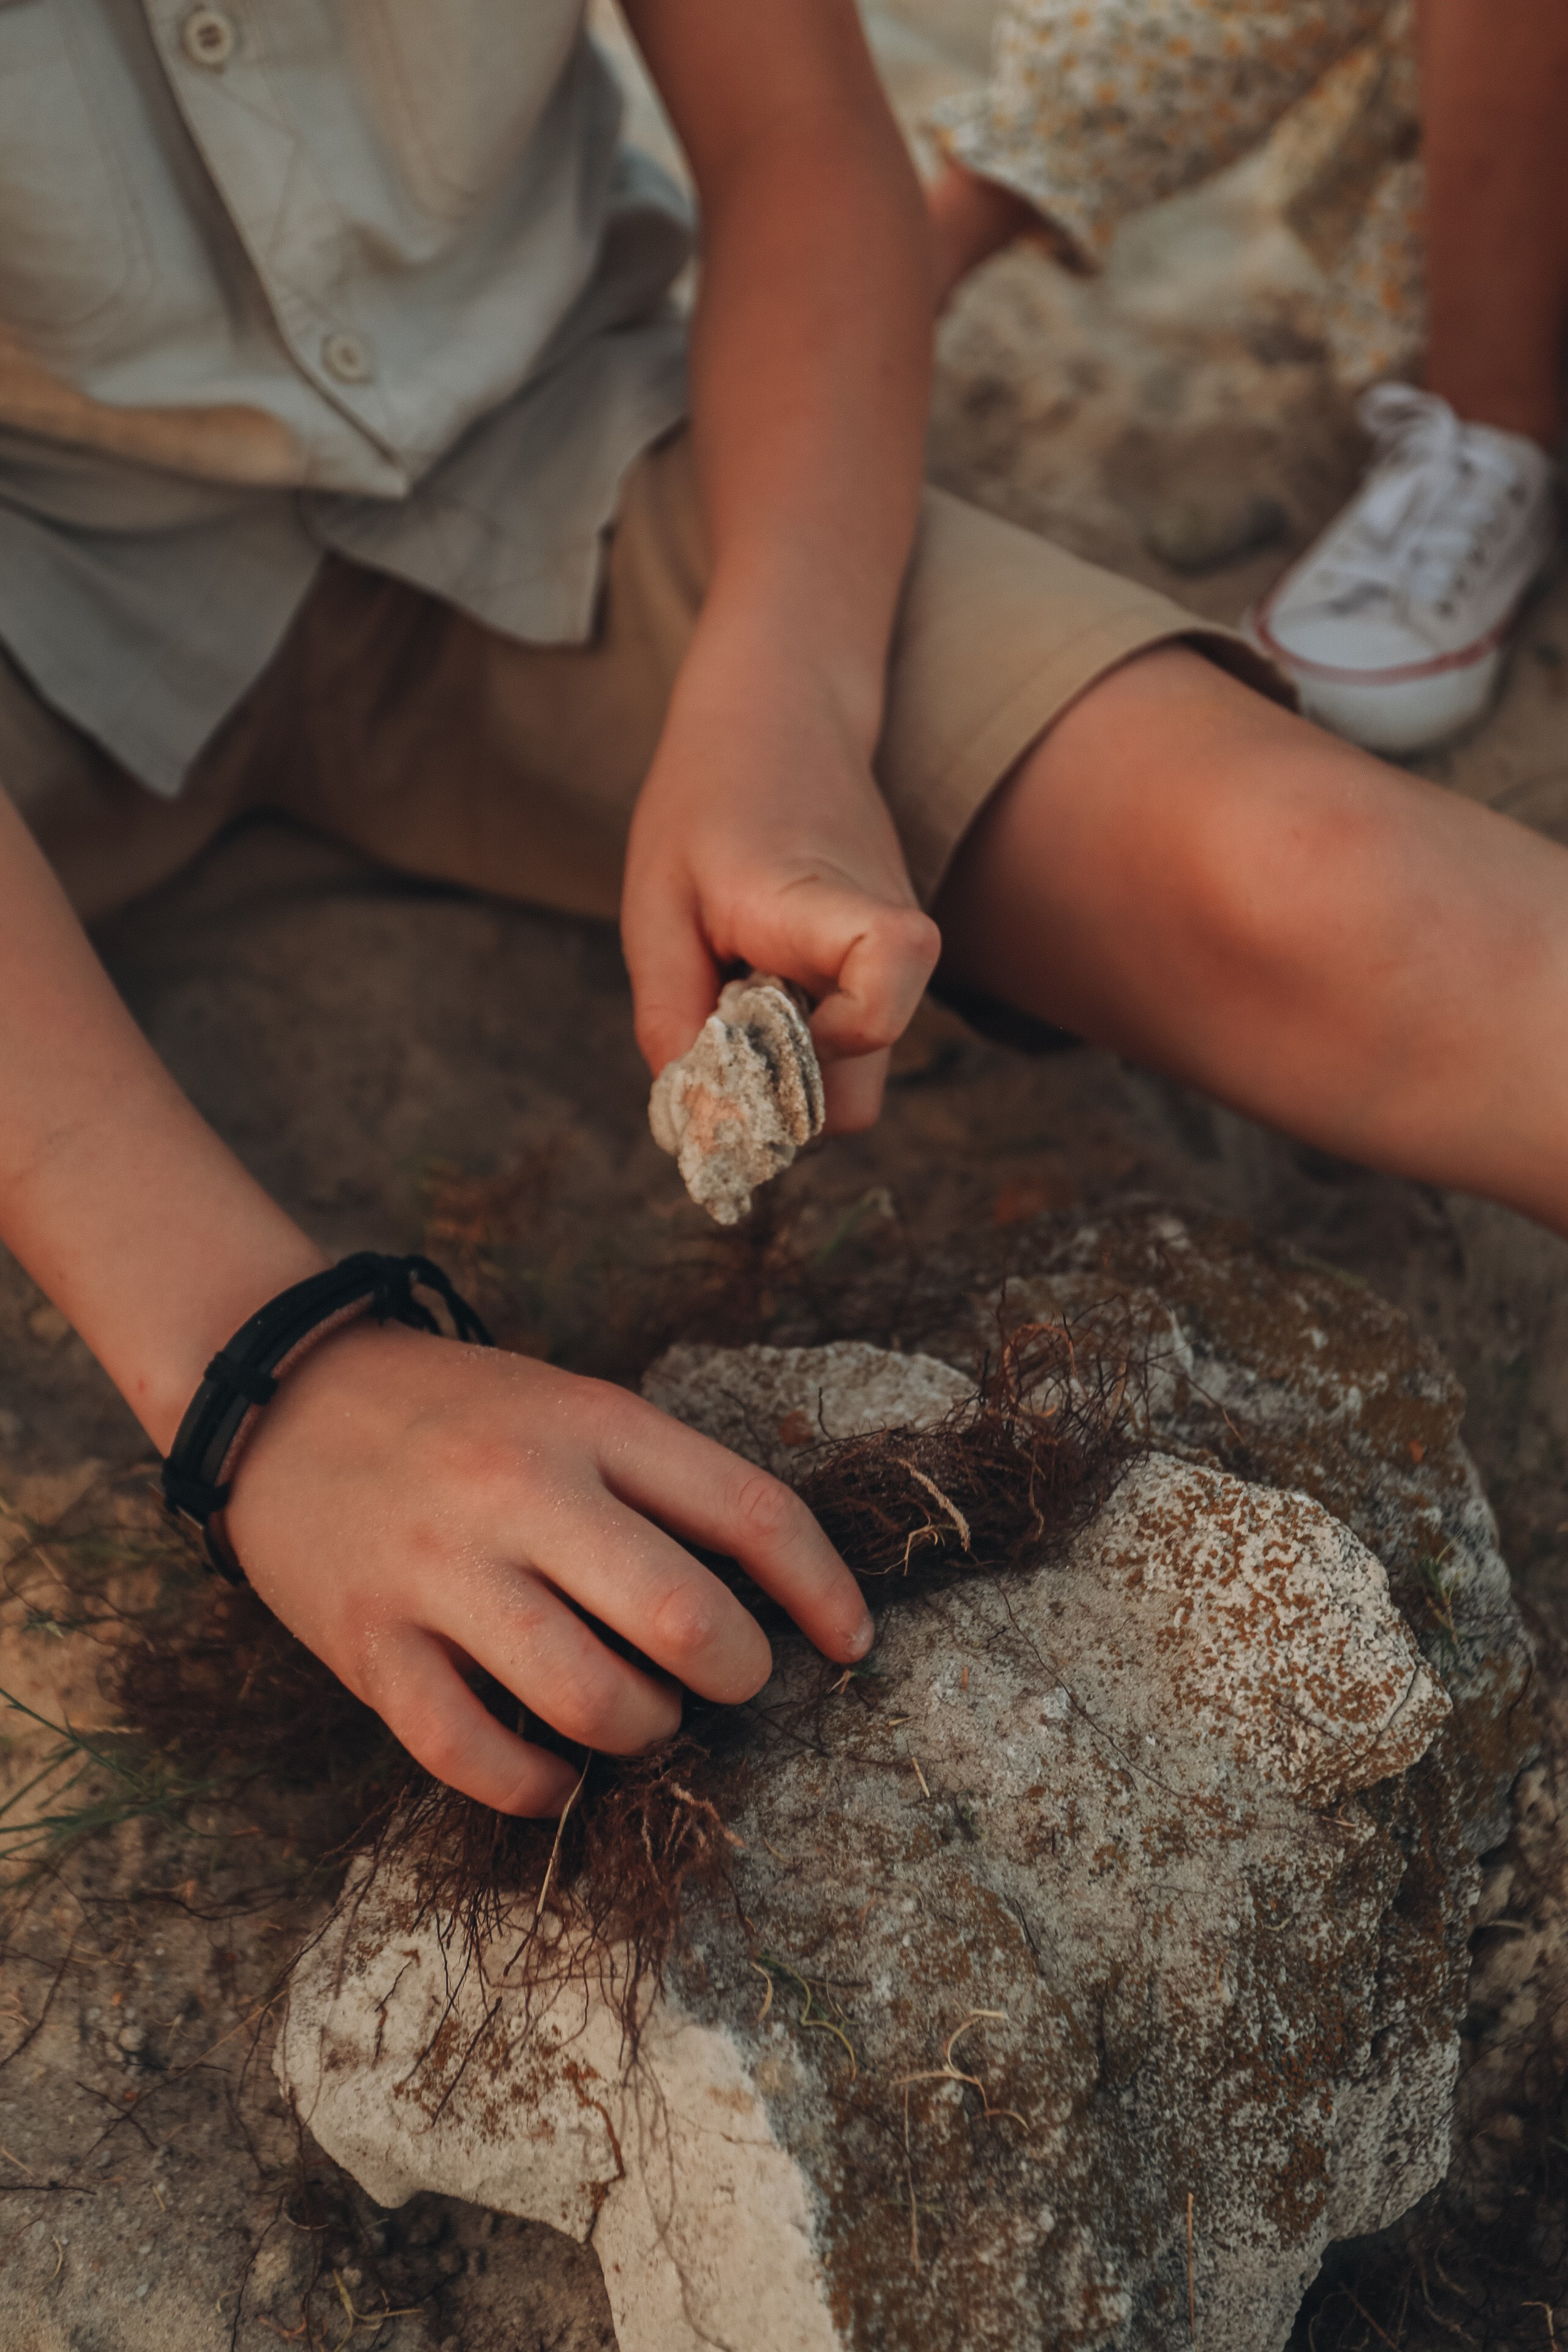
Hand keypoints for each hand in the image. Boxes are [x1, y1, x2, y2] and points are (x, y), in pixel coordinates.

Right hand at [223, 1320, 872, 1812]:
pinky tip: (555, 1778)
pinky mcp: (369, 1645)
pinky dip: (535, 1788)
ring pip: (592, 1700)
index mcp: (590, 1423)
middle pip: (685, 1619)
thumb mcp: (568, 1406)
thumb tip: (766, 1597)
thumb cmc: (454, 1412)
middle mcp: (521, 1492)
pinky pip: (473, 1754)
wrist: (279, 1396)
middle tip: (729, 1682)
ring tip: (640, 1719)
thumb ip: (655, 1486)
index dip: (823, 1591)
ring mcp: (440, 1573)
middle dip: (737, 1676)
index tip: (850, 1642)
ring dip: (644, 1733)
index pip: (750, 1513)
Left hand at [622, 631, 940, 1132]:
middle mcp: (881, 935)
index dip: (838, 1035)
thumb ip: (670, 1017)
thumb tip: (697, 1125)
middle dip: (785, 1097)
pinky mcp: (889, 966)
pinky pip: (852, 1040)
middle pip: (862, 1088)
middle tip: (720, 1035)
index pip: (891, 970)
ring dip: (790, 1070)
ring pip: (856, 1075)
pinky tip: (763, 987)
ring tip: (739, 995)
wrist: (779, 714)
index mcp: (818, 903)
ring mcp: (895, 955)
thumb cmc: (706, 801)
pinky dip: (804, 1041)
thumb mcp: (655, 906)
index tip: (764, 1030)